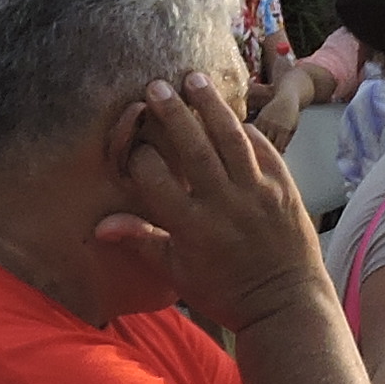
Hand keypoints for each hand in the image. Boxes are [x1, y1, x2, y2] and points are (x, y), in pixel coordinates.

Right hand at [89, 75, 331, 334]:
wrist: (284, 304)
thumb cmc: (225, 293)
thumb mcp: (177, 274)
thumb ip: (141, 241)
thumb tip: (100, 225)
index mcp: (192, 227)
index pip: (156, 178)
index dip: (140, 155)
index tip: (132, 141)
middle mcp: (224, 205)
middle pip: (194, 148)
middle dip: (172, 113)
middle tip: (156, 86)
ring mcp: (257, 193)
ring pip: (231, 138)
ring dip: (210, 106)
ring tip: (194, 79)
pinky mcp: (283, 187)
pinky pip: (263, 148)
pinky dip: (246, 129)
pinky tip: (230, 113)